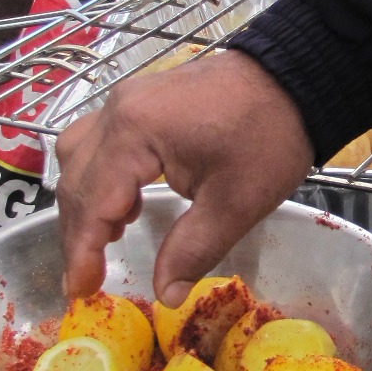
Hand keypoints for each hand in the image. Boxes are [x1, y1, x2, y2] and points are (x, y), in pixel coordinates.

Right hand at [54, 49, 314, 304]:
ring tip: (103, 243)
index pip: (92, 201)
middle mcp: (118, 111)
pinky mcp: (141, 100)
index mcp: (134, 133)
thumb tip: (164, 295)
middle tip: (87, 278)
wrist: (295, 76)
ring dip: (84, 202)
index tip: (80, 291)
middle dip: (77, 232)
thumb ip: (192, 251)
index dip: (82, 251)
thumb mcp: (235, 203)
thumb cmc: (268, 135)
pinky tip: (125, 205)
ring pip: (80, 156)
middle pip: (76, 178)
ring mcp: (126, 100)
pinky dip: (100, 177)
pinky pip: (100, 141)